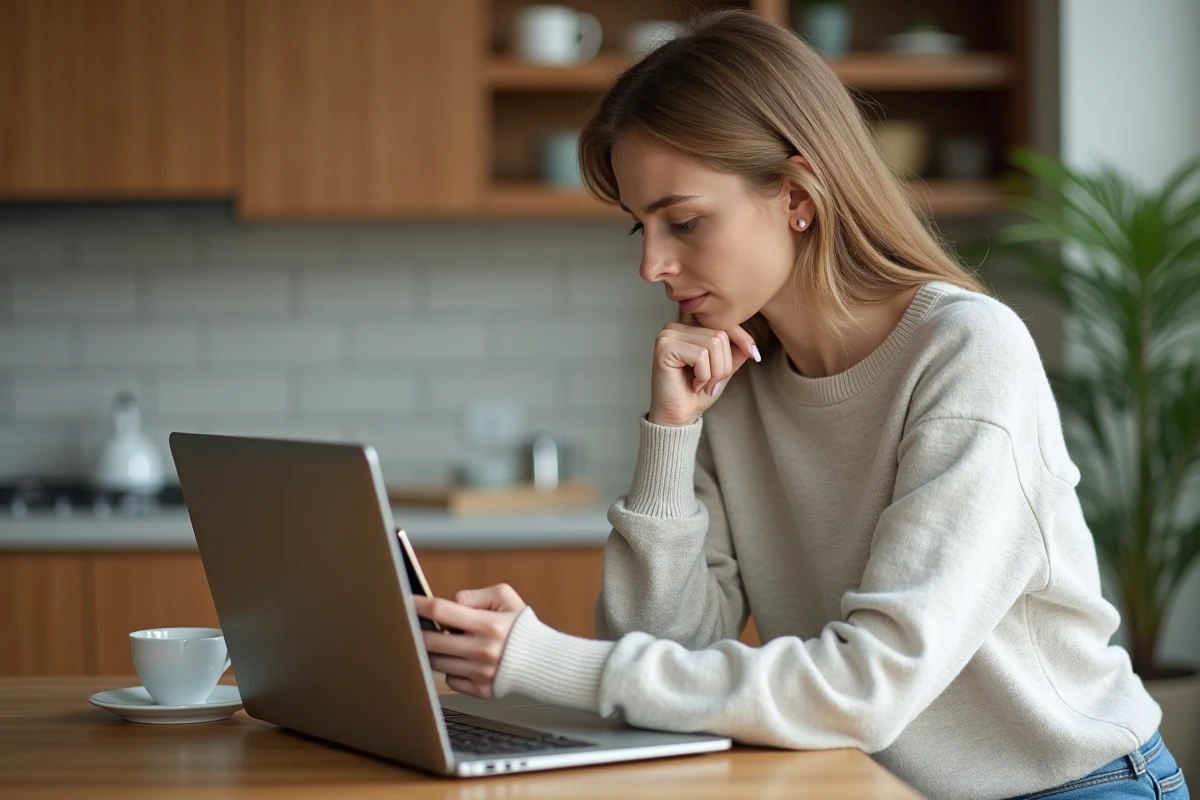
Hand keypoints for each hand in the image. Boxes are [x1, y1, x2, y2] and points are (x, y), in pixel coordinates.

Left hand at [412, 583, 526, 697]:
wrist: (544, 661)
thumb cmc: (521, 627)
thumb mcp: (506, 597)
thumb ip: (476, 595)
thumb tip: (452, 602)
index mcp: (487, 624)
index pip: (441, 611)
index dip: (418, 605)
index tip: (404, 602)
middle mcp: (482, 650)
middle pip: (431, 641)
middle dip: (419, 633)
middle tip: (416, 627)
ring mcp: (480, 672)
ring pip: (436, 663)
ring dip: (434, 652)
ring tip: (445, 643)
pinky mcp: (480, 690)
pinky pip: (450, 680)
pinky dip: (451, 670)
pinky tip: (464, 661)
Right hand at [649, 320, 758, 426]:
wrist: (679, 417)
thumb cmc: (697, 394)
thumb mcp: (723, 369)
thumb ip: (736, 353)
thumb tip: (752, 345)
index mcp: (687, 328)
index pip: (723, 324)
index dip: (742, 340)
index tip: (756, 356)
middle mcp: (674, 327)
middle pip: (720, 336)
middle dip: (723, 365)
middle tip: (709, 383)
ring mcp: (667, 336)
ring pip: (713, 344)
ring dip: (714, 372)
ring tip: (701, 384)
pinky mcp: (664, 348)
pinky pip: (701, 356)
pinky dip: (703, 375)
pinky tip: (692, 384)